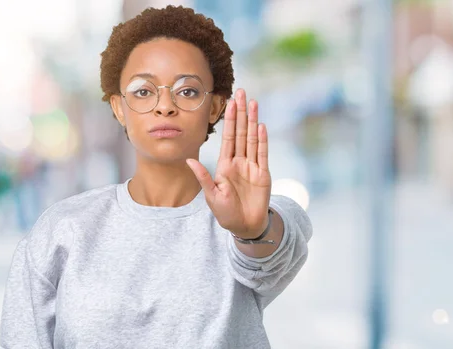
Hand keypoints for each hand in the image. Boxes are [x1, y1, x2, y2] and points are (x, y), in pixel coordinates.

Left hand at [187, 89, 271, 238]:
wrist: (244, 226)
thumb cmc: (225, 213)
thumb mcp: (211, 195)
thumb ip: (203, 177)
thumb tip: (189, 161)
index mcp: (225, 165)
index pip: (228, 137)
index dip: (229, 120)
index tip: (229, 103)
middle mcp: (239, 161)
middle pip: (241, 132)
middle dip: (241, 112)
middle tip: (242, 92)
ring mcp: (252, 166)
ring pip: (253, 138)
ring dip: (253, 120)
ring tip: (253, 102)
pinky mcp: (263, 174)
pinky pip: (262, 153)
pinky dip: (262, 140)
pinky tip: (261, 126)